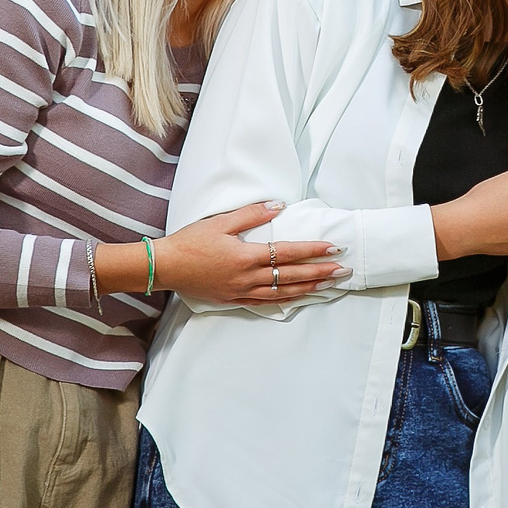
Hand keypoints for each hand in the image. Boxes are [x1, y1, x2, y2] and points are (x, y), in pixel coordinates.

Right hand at [157, 203, 347, 304]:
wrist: (165, 266)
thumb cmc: (190, 241)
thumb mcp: (221, 222)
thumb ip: (252, 214)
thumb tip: (279, 206)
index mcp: (246, 257)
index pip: (289, 253)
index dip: (313, 251)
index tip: (334, 249)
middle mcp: (247, 277)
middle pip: (292, 276)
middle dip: (320, 273)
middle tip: (342, 270)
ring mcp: (241, 291)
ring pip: (283, 293)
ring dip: (308, 289)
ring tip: (328, 285)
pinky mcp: (234, 299)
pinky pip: (266, 302)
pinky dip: (286, 300)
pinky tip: (298, 297)